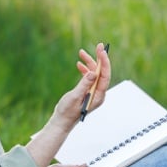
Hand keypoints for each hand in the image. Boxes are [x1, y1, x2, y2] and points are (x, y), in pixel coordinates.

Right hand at [25, 43, 112, 166]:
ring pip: (95, 74)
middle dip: (99, 59)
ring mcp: (93, 92)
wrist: (61, 122)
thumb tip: (93, 73)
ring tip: (81, 52)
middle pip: (102, 72)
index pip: (105, 75)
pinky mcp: (87, 92)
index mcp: (99, 95)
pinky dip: (85, 70)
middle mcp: (98, 93)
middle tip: (99, 45)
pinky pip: (89, 78)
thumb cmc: (67, 112)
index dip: (104, 61)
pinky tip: (79, 65)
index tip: (101, 50)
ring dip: (89, 63)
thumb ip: (84, 85)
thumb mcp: (75, 97)